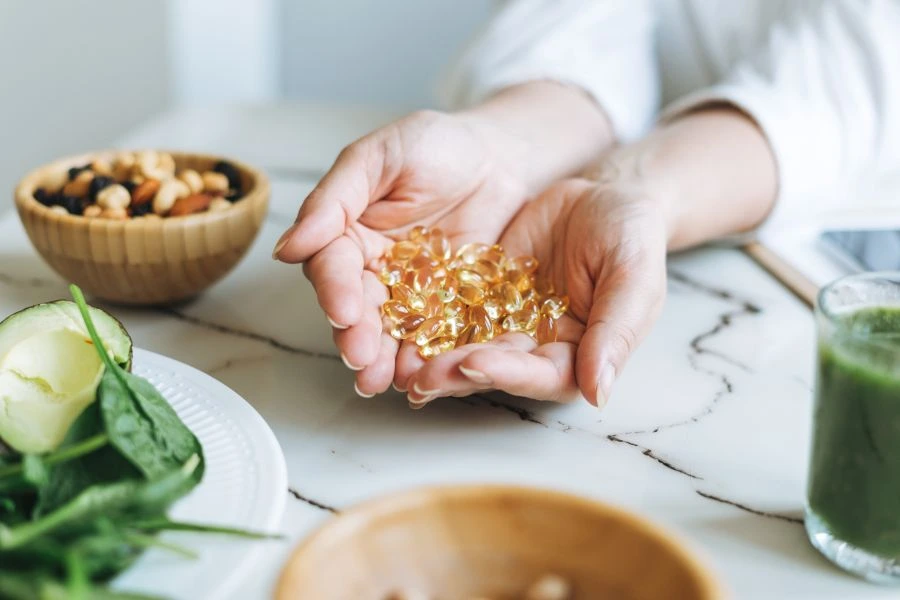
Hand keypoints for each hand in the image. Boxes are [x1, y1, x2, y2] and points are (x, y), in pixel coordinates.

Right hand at [272, 110, 536, 394]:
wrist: (500, 157)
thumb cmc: (436, 145)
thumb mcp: (380, 156)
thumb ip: (335, 198)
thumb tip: (286, 247)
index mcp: (348, 233)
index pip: (333, 266)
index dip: (335, 289)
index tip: (343, 311)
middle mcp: (374, 269)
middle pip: (359, 308)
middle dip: (357, 335)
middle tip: (360, 359)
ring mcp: (413, 292)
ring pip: (393, 330)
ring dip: (385, 358)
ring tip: (384, 382)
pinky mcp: (449, 306)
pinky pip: (437, 334)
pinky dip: (429, 356)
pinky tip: (426, 376)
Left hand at [404, 177, 668, 407]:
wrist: (604, 194)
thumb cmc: (631, 236)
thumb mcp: (633, 276)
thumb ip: (617, 331)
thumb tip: (600, 392)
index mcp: (578, 355)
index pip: (542, 376)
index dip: (508, 373)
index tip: (475, 364)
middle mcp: (536, 347)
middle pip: (494, 369)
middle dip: (457, 373)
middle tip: (420, 376)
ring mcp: (505, 322)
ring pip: (465, 346)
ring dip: (433, 357)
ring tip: (398, 363)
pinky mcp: (481, 294)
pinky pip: (450, 309)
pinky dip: (425, 318)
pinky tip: (397, 321)